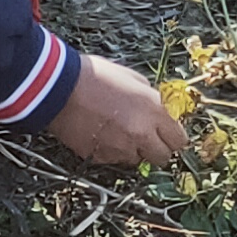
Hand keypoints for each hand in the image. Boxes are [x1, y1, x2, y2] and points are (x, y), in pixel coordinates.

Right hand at [44, 51, 191, 167]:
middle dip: (156, 148)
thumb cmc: (94, 76)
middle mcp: (140, 134)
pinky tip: (99, 132)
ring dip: (131, 149)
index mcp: (153, 112)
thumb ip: (151, 100)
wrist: (57, 87)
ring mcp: (118, 148)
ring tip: (116, 130)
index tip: (166, 134)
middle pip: (162, 158)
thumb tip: (158, 113)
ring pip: (136, 160)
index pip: (179, 141)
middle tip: (145, 137)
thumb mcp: (134, 79)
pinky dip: (109, 150)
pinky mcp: (98, 156)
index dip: (173, 138)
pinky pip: (112, 159)